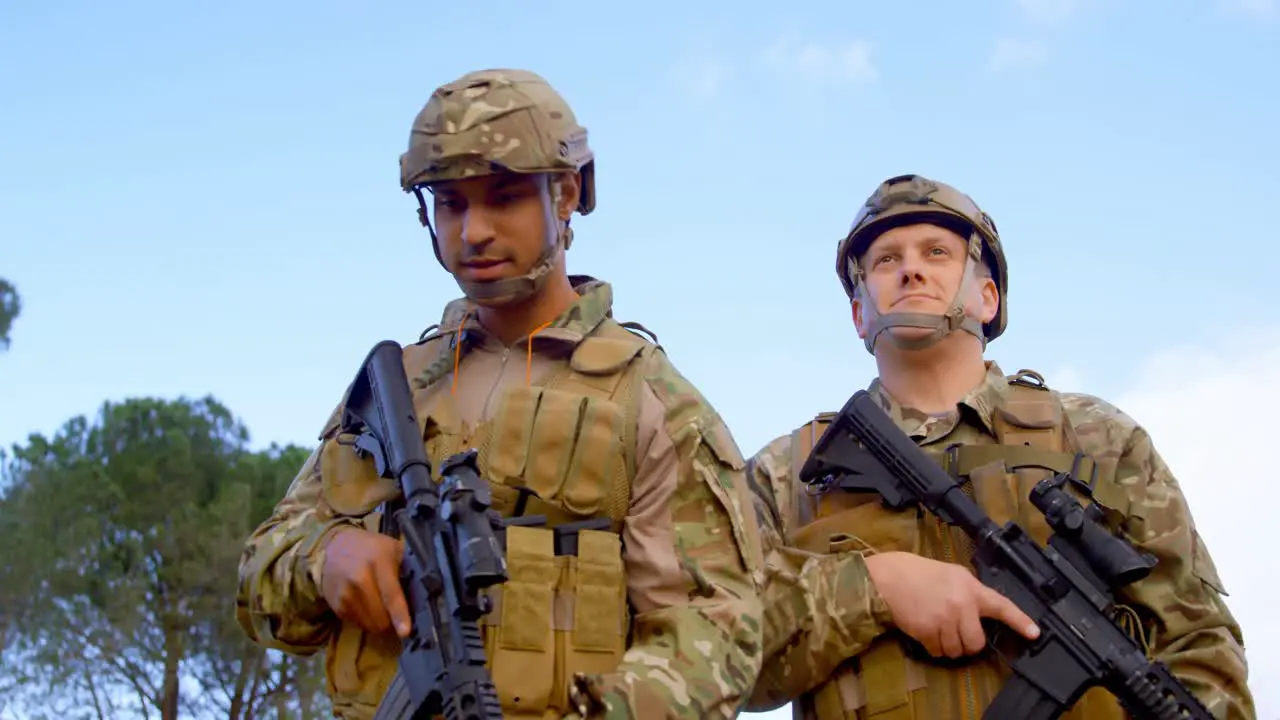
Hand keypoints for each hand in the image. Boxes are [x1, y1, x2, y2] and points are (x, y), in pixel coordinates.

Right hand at [320, 526, 411, 637]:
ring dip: (380, 623)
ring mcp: (345, 594)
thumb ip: (407, 568)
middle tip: (398, 613)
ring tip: (381, 606)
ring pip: (370, 624)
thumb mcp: (392, 548)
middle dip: (393, 621)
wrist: (334, 548)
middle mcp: (359, 579)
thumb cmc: (371, 548)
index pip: (391, 594)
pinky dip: (367, 619)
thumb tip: (426, 592)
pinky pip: (359, 624)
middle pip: (381, 617)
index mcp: (378, 562)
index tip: (405, 632)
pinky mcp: (337, 606)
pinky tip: (367, 604)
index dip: (399, 614)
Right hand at [865, 551, 1038, 658]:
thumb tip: (982, 612)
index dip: (1020, 621)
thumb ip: (970, 592)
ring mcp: (944, 619)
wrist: (891, 578)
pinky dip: (933, 647)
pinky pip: (938, 651)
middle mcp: (961, 605)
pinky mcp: (927, 631)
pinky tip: (926, 631)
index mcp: (971, 588)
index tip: (1034, 633)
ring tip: (938, 629)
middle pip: (976, 643)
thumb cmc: (921, 574)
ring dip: (949, 646)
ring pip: (957, 651)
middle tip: (957, 633)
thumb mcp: (953, 576)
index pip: (1001, 606)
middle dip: (968, 644)